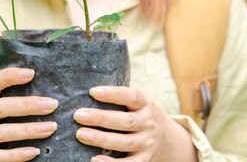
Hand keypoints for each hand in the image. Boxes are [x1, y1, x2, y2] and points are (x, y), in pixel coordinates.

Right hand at [0, 67, 58, 161]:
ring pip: (3, 133)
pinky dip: (17, 155)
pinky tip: (35, 151)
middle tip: (52, 104)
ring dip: (28, 130)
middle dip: (28, 105)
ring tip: (51, 127)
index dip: (11, 76)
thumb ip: (1, 98)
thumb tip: (38, 88)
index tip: (31, 73)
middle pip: (1, 107)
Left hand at [73, 86, 197, 161]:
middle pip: (125, 121)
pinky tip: (94, 159)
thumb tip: (88, 93)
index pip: (131, 96)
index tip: (93, 92)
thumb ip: (121, 99)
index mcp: (146, 104)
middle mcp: (149, 123)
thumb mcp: (139, 103)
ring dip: (101, 139)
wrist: (168, 139)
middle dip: (100, 118)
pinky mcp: (144, 159)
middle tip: (78, 115)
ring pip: (124, 142)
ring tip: (80, 134)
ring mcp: (147, 142)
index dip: (113, 93)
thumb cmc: (142, 115)